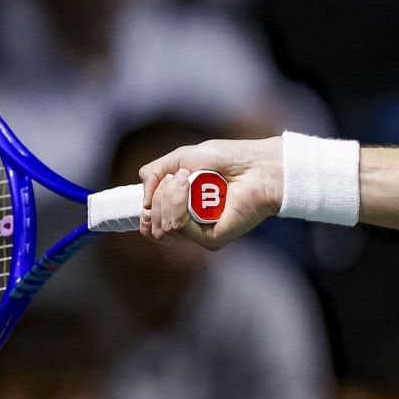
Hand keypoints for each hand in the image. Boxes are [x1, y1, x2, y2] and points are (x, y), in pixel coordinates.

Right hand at [138, 136, 282, 249]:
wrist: (255, 164)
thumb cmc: (226, 159)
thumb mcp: (181, 158)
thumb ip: (154, 174)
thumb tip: (144, 197)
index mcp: (181, 210)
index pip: (151, 226)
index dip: (144, 214)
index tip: (147, 199)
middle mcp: (190, 225)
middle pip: (153, 227)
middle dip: (159, 198)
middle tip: (179, 177)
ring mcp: (200, 233)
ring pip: (163, 228)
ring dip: (168, 197)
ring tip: (188, 178)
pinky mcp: (212, 239)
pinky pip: (179, 227)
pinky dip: (179, 203)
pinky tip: (193, 186)